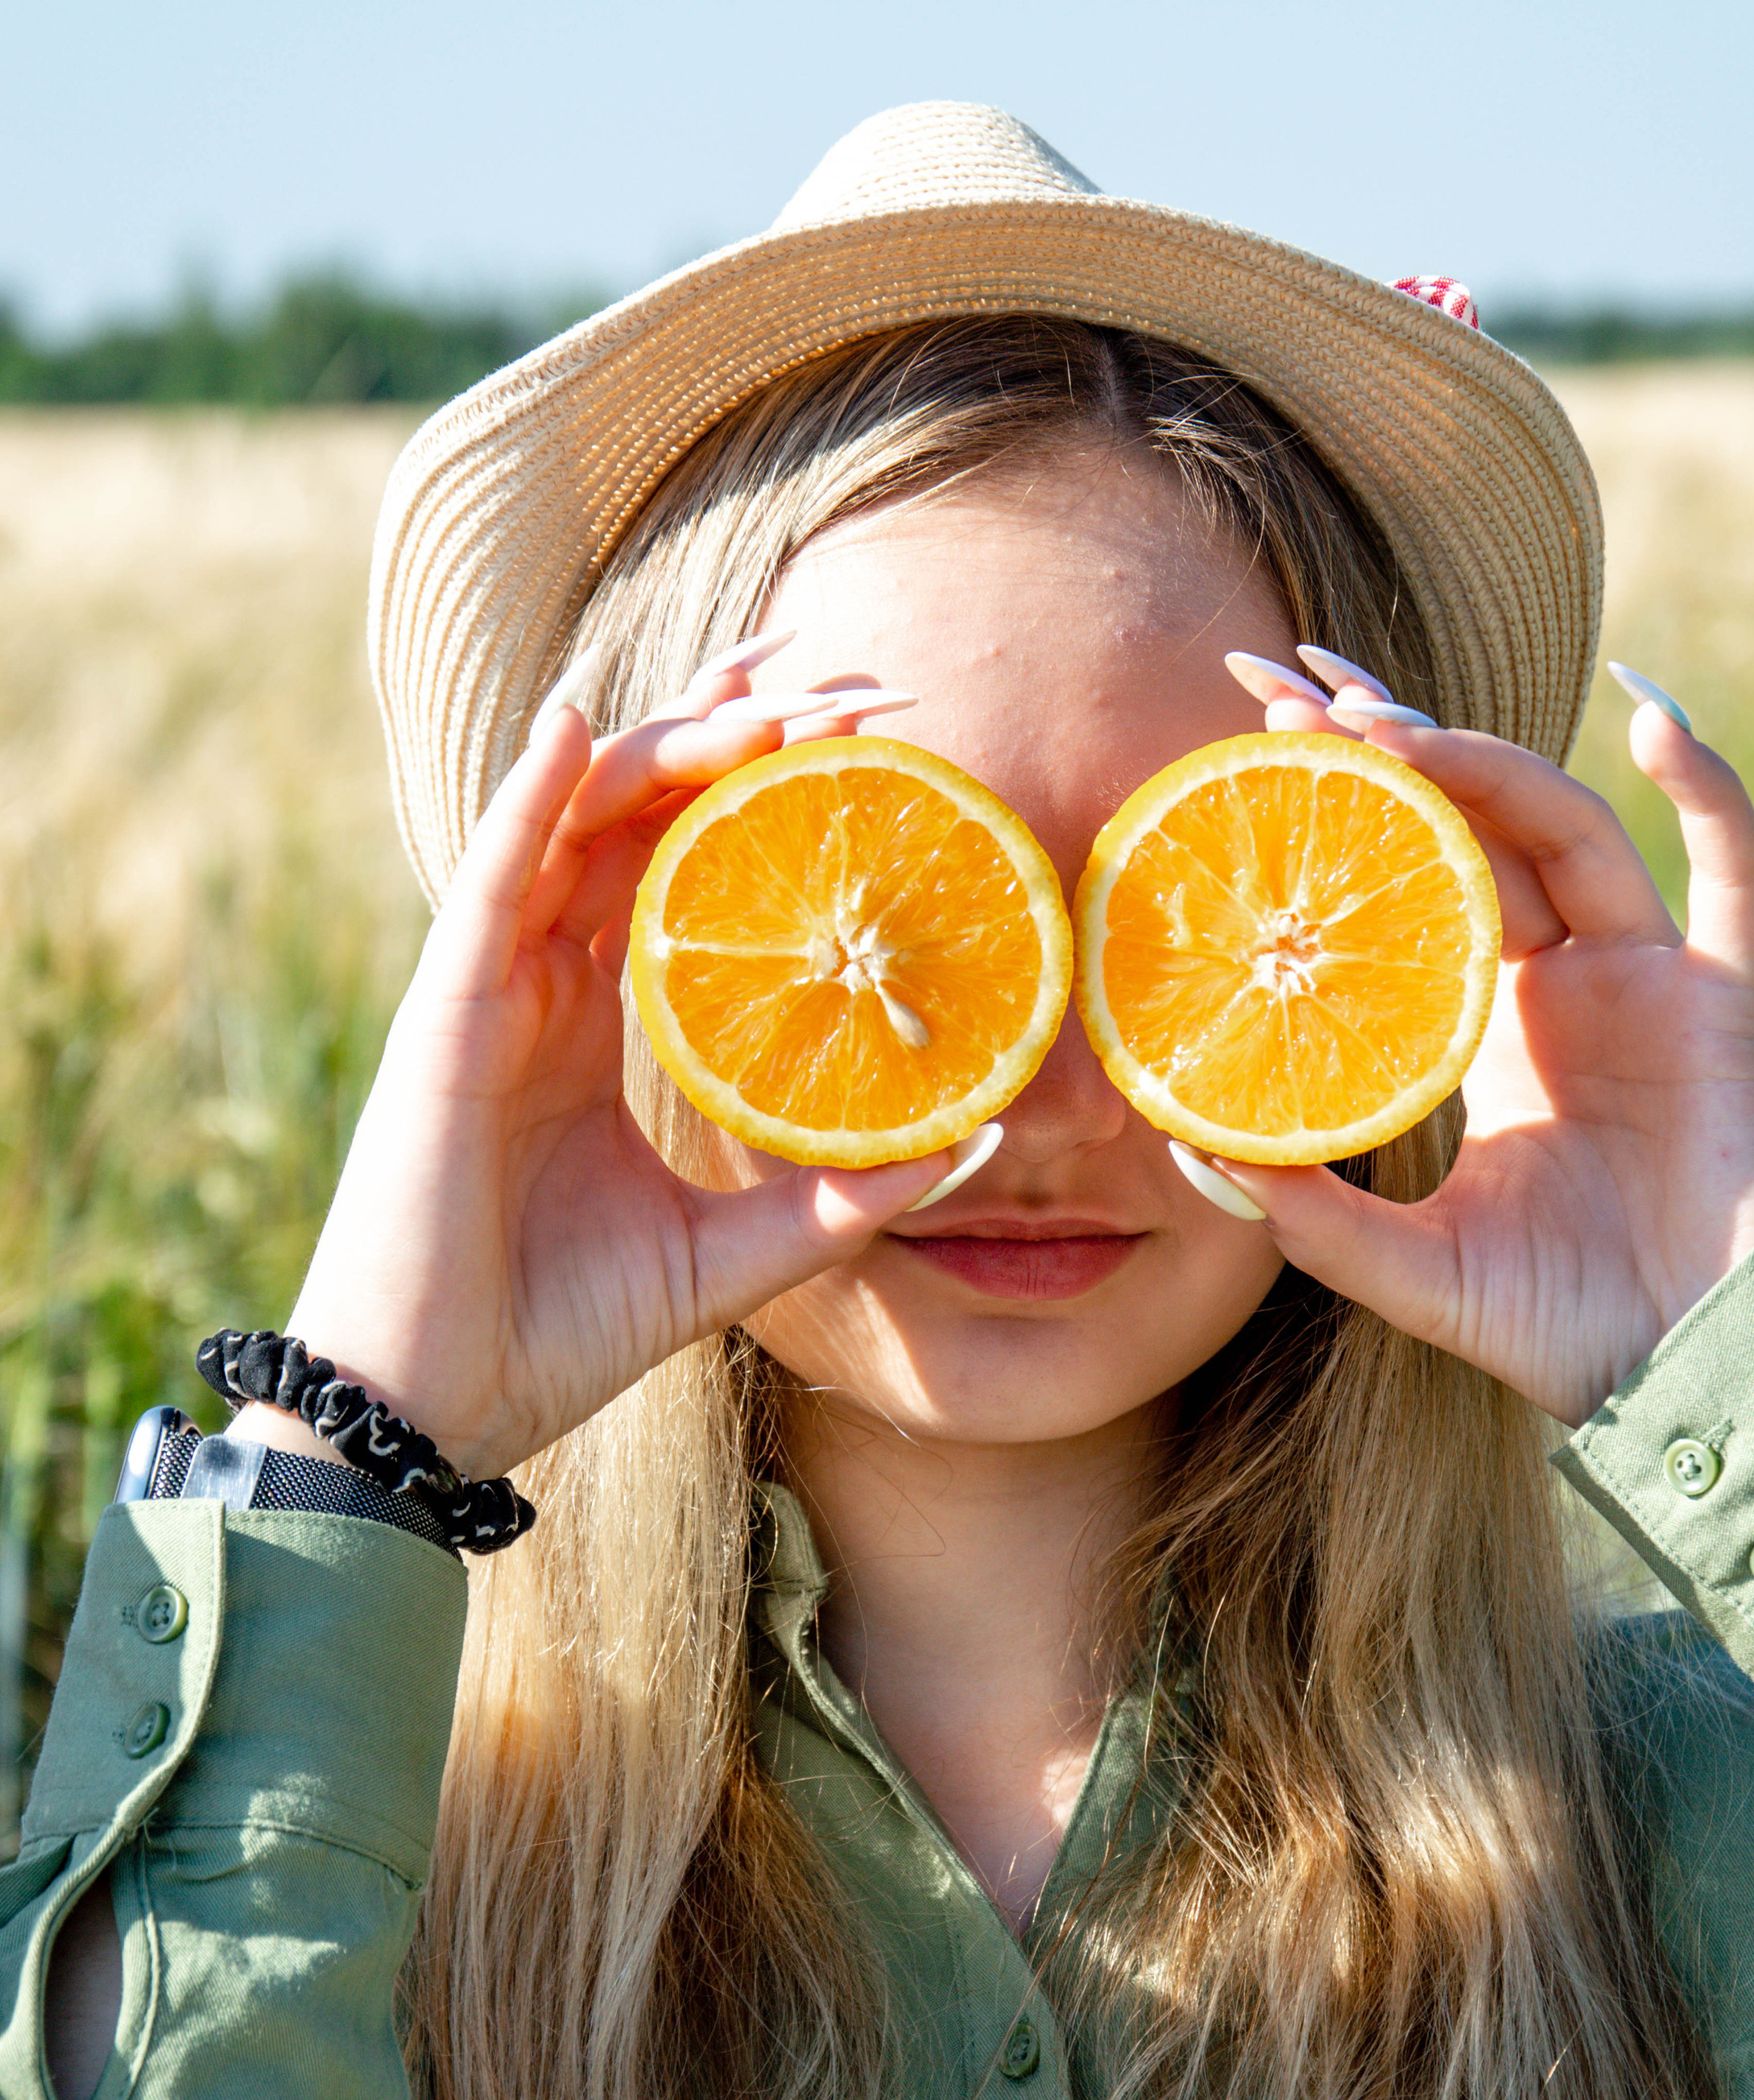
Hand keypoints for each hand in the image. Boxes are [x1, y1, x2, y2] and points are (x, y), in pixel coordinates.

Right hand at [263, 645, 957, 1477]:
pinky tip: (582, 724)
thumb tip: (968, 1144)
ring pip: (576, 819)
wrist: (438, 1411)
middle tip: (849, 688)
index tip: (864, 735)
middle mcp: (545, 983)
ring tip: (766, 688)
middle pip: (642, 812)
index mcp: (604, 1021)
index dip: (761, 787)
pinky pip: (492, 882)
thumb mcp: (734, 1256)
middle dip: (738, 736)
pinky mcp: (443, 1016)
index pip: (686, 862)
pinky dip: (532, 797)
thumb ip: (838, 1197)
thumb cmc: (560, 1331)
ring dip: (668, 744)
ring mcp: (490, 990)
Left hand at [1206, 677, 1753, 1424]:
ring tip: (1385, 721)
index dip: (1341, 804)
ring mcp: (1648, 979)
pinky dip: (1709, 789)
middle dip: (1384, 746)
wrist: (1693, 1371)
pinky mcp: (1728, 998)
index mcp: (1481, 1025)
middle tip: (1281, 681)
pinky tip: (1653, 720)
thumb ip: (1314, 1215)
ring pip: (1564, 829)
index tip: (1251, 734)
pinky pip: (1733, 869)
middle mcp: (1561, 980)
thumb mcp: (1410, 1268)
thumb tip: (1193, 1151)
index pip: (1402, 877)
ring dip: (1483, 761)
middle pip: (1469, 823)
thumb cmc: (1561, 1323)